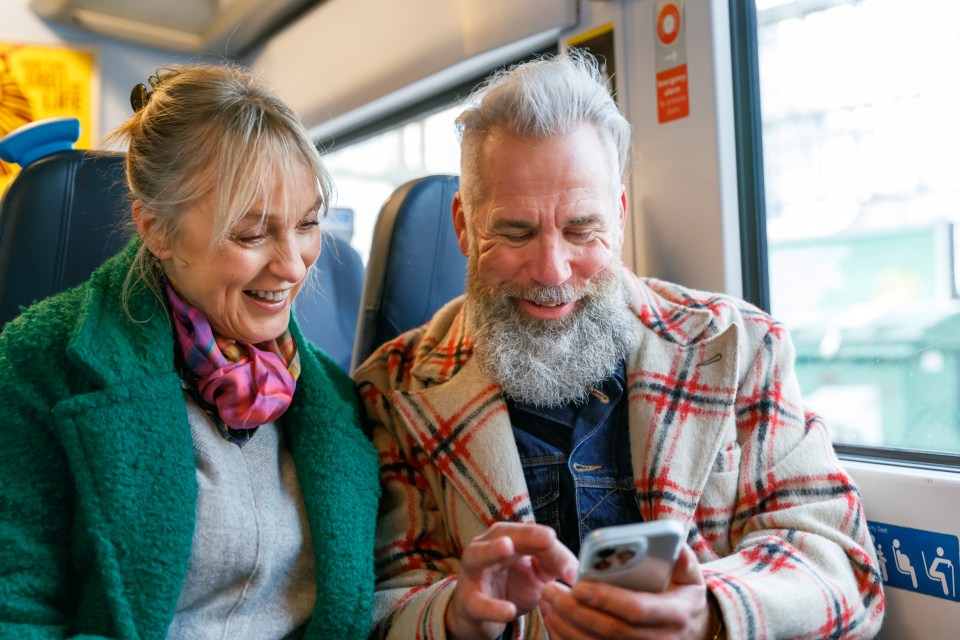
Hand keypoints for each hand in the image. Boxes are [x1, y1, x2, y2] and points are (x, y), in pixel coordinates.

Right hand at [445, 522, 578, 639]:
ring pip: (478, 556)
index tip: (573, 567)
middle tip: (548, 537)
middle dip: (526, 535)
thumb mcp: (536, 576)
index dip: (552, 546)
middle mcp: (486, 547)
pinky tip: (508, 611)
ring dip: (491, 551)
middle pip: (504, 534)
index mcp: (506, 538)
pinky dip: (492, 607)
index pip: (531, 534)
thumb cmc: (510, 587)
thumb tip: (577, 571)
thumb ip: (555, 565)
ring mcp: (473, 573)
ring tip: (506, 547)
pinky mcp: (467, 602)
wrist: (479, 617)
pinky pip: (478, 603)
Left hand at [540, 545, 713, 639]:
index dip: (607, 599)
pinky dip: (568, 639)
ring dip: (566, 626)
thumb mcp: (691, 577)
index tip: (579, 586)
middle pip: (610, 630)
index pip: (636, 609)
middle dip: (576, 611)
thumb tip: (671, 539)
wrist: (691, 631)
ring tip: (547, 602)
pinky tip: (553, 621)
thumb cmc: (684, 597)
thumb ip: (682, 558)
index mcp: (674, 614)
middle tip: (550, 590)